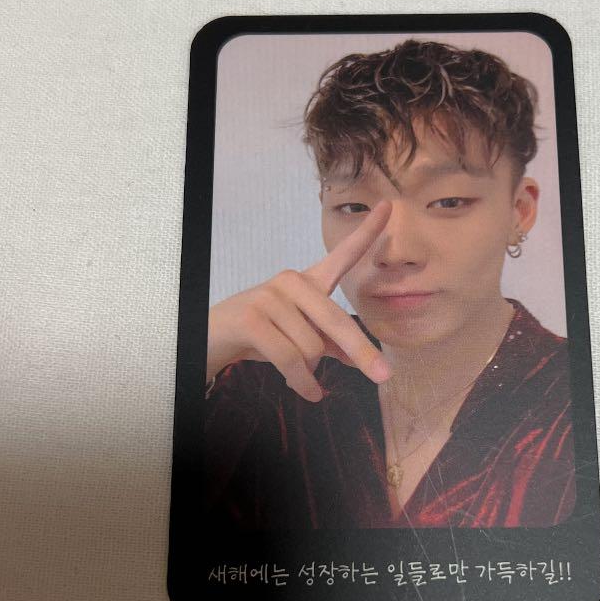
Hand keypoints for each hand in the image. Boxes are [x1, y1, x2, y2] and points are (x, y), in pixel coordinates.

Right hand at [207, 200, 393, 400]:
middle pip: (337, 321)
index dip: (366, 232)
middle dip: (361, 353)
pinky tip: (308, 393)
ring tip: (298, 375)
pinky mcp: (253, 318)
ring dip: (309, 371)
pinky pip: (291, 359)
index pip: (341, 255)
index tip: (389, 207)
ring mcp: (270, 297)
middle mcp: (291, 282)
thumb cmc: (259, 337)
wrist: (210, 341)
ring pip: (312, 347)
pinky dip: (302, 382)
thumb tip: (360, 359)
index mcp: (307, 282)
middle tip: (383, 377)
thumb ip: (330, 344)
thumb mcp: (299, 339)